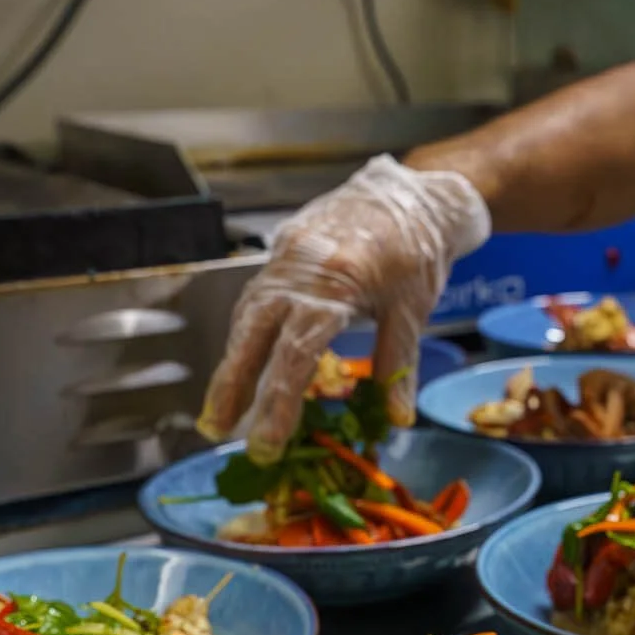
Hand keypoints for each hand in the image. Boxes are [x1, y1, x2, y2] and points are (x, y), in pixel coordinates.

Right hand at [198, 155, 489, 461]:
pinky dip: (246, 333)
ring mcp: (285, 259)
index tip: (266, 441)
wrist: (413, 194)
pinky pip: (255, 298)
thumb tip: (396, 418)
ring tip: (221, 407)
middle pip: (253, 334)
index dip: (278, 402)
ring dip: (232, 362)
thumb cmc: (418, 250)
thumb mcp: (413, 310)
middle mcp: (300, 270)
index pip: (297, 354)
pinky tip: (242, 361)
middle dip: (231, 385)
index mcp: (337, 285)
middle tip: (216, 429)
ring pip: (247, 315)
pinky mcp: (281, 253)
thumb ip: (398, 365)